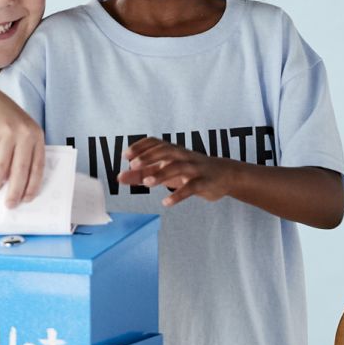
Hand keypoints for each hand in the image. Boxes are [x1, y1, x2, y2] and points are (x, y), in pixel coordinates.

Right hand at [0, 80, 44, 207]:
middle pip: (21, 170)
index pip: (38, 166)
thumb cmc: (0, 119)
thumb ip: (22, 151)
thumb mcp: (19, 130)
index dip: (33, 185)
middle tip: (9, 205)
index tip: (27, 199)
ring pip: (1, 168)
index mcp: (35, 135)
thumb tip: (19, 184)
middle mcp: (23, 133)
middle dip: (14, 191)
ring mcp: (6, 133)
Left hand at [117, 137, 232, 207]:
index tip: (125, 155)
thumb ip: (142, 174)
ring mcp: (194, 168)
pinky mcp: (204, 183)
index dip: (140, 147)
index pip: (156, 142)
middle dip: (149, 157)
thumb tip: (119, 178)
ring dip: (161, 174)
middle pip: (165, 151)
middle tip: (133, 166)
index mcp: (173, 150)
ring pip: (177, 167)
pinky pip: (191, 187)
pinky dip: (178, 195)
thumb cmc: (189, 171)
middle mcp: (183, 156)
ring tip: (146, 182)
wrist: (224, 175)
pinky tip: (166, 202)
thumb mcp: (166, 171)